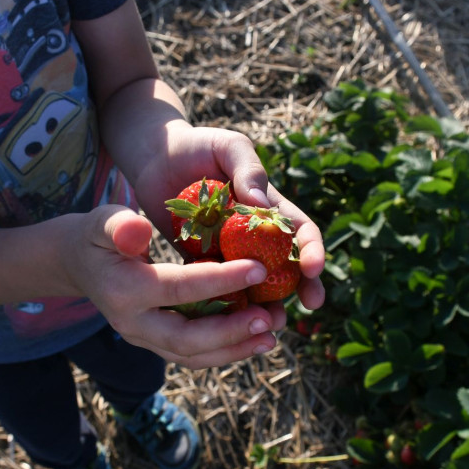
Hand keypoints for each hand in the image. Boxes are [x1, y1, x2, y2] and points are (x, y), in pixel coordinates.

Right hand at [70, 205, 281, 368]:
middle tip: (269, 318)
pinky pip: (193, 354)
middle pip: (187, 339)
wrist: (77, 265)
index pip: (179, 290)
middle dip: (231, 332)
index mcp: (124, 291)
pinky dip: (226, 350)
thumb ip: (119, 226)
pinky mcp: (156, 343)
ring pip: (193, 355)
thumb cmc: (97, 235)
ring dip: (235, 349)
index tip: (259, 269)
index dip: (220, 281)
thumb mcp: (102, 221)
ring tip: (271, 336)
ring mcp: (144, 339)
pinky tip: (255, 338)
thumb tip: (139, 228)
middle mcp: (134, 324)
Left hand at [134, 125, 325, 324]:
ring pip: (254, 284)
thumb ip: (248, 169)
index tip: (313, 267)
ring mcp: (228, 251)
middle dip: (302, 286)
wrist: (155, 157)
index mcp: (269, 207)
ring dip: (267, 304)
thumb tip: (263, 204)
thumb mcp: (229, 147)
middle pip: (286, 264)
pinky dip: (226, 305)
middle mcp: (254, 234)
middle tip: (310, 304)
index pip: (300, 230)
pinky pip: (215, 288)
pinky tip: (229, 323)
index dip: (312, 248)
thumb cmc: (197, 146)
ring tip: (272, 322)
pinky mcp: (200, 262)